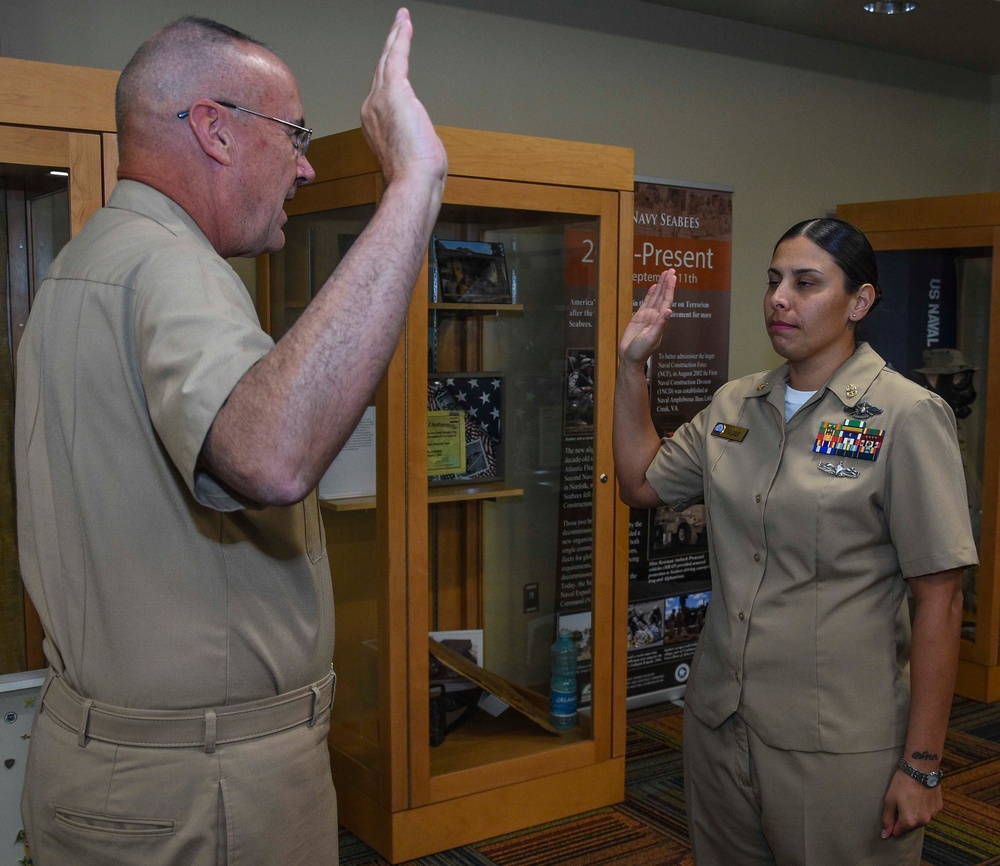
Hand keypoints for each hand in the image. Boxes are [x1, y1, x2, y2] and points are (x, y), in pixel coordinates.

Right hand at [361, 9, 446, 189]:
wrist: (412, 180)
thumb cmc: (415, 176)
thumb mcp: (411, 154)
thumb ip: (411, 138)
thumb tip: (419, 137)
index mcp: (374, 125)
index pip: (382, 92)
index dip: (387, 75)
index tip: (394, 63)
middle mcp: (371, 109)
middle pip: (380, 70)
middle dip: (389, 48)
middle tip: (396, 29)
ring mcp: (379, 99)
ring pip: (387, 59)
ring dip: (395, 37)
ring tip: (402, 21)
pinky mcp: (394, 90)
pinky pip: (397, 56)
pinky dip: (401, 38)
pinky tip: (405, 23)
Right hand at [619, 269, 675, 364]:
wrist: (629, 357)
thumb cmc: (641, 351)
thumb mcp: (651, 338)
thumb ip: (660, 325)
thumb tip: (668, 310)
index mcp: (660, 321)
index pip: (667, 301)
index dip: (670, 288)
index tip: (672, 277)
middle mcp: (656, 316)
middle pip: (663, 296)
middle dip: (667, 283)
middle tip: (671, 270)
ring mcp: (648, 316)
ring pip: (655, 297)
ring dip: (660, 285)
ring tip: (664, 273)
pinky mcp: (639, 317)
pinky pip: (646, 302)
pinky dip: (651, 293)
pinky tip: (654, 286)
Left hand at [880, 769, 941, 838]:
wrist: (921, 769)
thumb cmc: (902, 783)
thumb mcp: (889, 800)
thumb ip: (887, 819)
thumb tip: (885, 835)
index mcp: (910, 821)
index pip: (898, 832)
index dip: (892, 823)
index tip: (891, 812)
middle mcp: (924, 822)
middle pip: (909, 826)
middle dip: (903, 818)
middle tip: (899, 801)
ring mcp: (933, 815)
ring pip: (920, 819)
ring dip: (914, 813)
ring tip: (910, 797)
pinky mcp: (938, 807)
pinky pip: (928, 811)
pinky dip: (923, 807)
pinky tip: (919, 795)